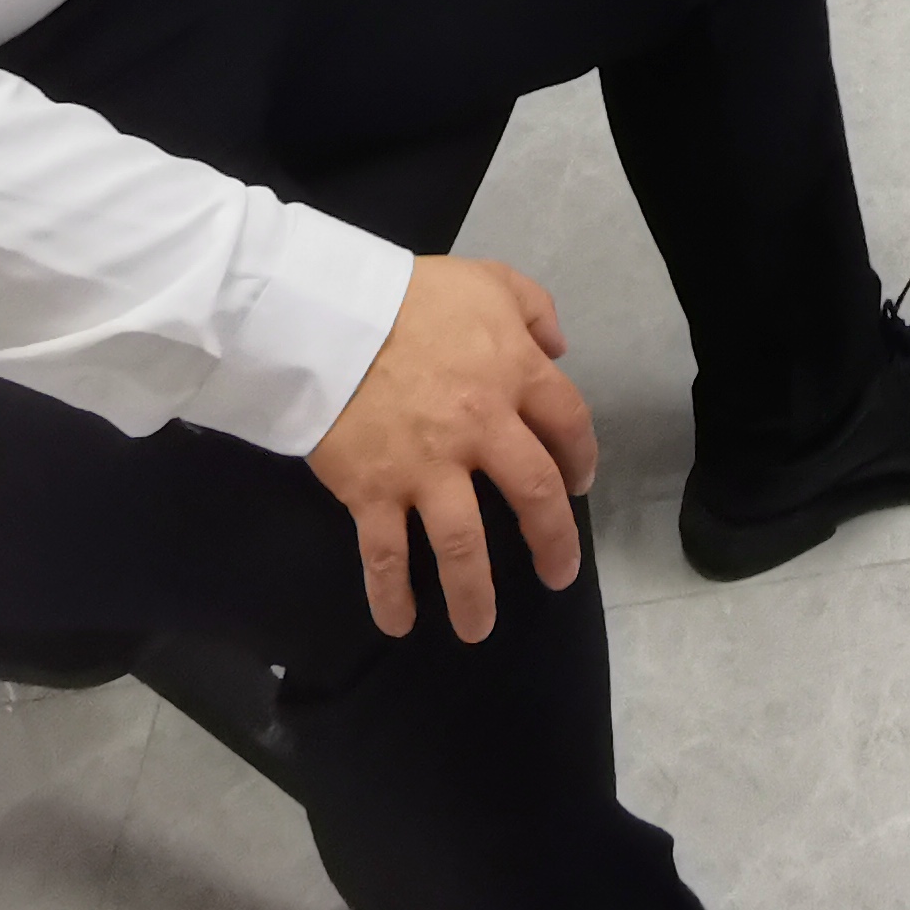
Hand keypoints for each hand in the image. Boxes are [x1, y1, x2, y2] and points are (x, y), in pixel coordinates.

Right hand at [304, 253, 596, 641]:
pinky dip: (391, 595)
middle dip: (553, 540)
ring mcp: (426, 467)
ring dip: (475, 592)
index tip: (580, 483)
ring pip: (463, 543)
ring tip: (478, 628)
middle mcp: (480, 428)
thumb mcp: (488, 280)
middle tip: (559, 575)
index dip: (581, 456)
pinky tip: (398, 624)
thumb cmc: (411, 296)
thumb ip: (533, 308)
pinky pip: (385, 555)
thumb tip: (558, 346)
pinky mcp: (373, 491)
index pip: (569, 423)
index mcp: (513, 374)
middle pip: (534, 493)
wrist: (328, 315)